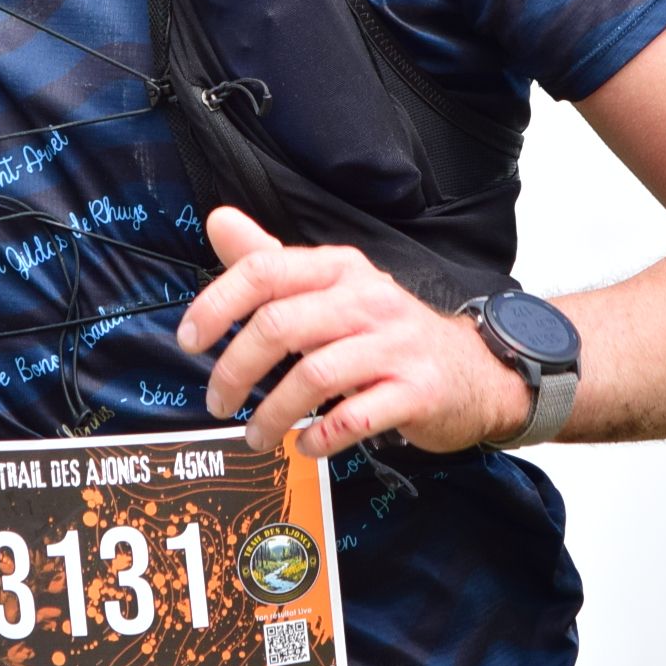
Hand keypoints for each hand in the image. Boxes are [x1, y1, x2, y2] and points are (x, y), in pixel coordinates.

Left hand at [173, 207, 533, 456]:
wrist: (475, 372)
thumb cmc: (386, 332)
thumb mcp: (332, 286)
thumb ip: (272, 260)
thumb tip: (217, 220)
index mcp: (339, 268)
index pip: (265, 270)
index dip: (217, 305)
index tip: (190, 341)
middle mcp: (367, 299)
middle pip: (281, 325)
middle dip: (235, 370)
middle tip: (218, 401)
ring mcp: (395, 346)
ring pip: (314, 375)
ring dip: (273, 412)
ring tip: (254, 434)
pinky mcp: (417, 392)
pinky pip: (357, 417)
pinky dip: (321, 437)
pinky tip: (305, 445)